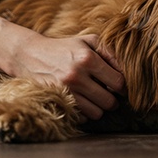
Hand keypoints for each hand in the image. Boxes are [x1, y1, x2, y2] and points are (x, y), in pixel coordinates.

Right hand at [8, 33, 124, 119]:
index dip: (123, 87)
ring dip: (99, 107)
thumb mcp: (88, 41)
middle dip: (112, 99)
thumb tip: (127, 71)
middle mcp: (77, 76)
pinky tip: (81, 100)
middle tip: (107, 93)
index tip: (119, 86)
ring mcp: (66, 91)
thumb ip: (110, 52)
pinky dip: (85, 112)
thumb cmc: (64, 47)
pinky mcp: (58, 101)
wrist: (29, 55)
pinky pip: (82, 117)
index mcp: (87, 58)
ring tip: (94, 97)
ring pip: (97, 113)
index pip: (119, 82)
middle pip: (110, 101)